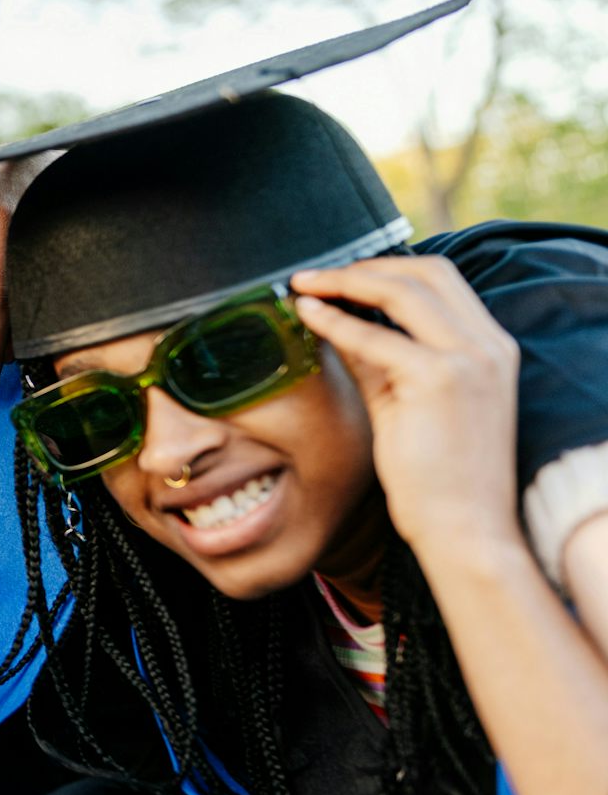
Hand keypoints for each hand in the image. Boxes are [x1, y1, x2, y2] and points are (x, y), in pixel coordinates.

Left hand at [291, 256, 522, 554]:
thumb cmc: (436, 475)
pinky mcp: (441, 380)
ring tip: (302, 286)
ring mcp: (469, 359)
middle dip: (363, 266)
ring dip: (344, 282)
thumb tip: (335, 320)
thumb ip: (377, 358)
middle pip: (426, 271)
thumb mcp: (405, 400)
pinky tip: (306, 316)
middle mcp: (488, 345)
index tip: (340, 275)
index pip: (442, 279)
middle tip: (313, 276)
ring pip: (403, 290)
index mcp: (491, 347)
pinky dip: (336, 321)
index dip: (387, 268)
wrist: (465, 528)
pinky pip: (375, 337)